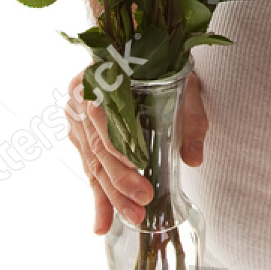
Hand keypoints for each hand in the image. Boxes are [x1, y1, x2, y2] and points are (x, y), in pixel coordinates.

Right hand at [64, 69, 207, 233]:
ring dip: (113, 195)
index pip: (105, 120)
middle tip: (142, 204)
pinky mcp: (80, 136)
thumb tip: (194, 157)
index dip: (121, 150)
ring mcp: (76, 119)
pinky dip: (99, 197)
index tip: (140, 173)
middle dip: (121, 181)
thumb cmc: (160, 63)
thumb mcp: (182, 82)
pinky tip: (102, 224)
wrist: (138, 46)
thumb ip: (189, 118)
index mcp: (98, 79)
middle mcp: (81, 99)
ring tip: (132, 219)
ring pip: (94, 162)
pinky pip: (90, 169)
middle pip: (99, 147)